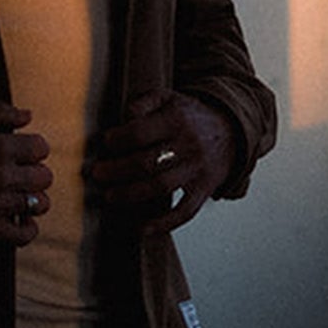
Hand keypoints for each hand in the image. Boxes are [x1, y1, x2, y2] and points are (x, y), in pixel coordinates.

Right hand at [0, 102, 52, 246]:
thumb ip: (1, 112)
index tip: (21, 149)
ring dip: (33, 197)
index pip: (41, 148)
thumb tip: (28, 116)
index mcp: (1, 147)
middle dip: (34, 171)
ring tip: (20, 192)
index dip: (33, 146)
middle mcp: (1, 176)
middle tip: (20, 170)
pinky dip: (28, 229)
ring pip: (38, 204)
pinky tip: (23, 218)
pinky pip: (21, 234)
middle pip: (44, 177)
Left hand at [85, 90, 234, 238]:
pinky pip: (185, 211)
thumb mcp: (168, 98)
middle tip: (97, 174)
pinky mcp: (204, 189)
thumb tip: (124, 117)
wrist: (230, 131)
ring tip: (109, 196)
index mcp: (177, 119)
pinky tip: (142, 229)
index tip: (105, 143)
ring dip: (131, 194)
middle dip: (117, 171)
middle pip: (147, 162)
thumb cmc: (188, 116)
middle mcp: (189, 145)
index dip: (118, 140)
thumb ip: (143, 103)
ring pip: (161, 187)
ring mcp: (197, 170)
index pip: (141, 133)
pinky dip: (164, 223)